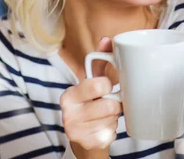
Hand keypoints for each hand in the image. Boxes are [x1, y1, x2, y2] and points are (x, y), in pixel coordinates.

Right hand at [60, 37, 121, 155]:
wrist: (84, 138)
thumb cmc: (91, 104)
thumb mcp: (93, 82)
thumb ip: (100, 61)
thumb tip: (108, 39)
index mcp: (69, 95)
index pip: (98, 84)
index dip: (109, 85)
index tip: (107, 87)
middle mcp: (68, 114)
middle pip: (109, 104)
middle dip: (115, 104)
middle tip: (110, 103)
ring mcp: (76, 131)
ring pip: (112, 119)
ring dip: (114, 117)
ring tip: (106, 116)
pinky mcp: (87, 144)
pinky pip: (111, 133)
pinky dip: (112, 130)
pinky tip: (104, 128)